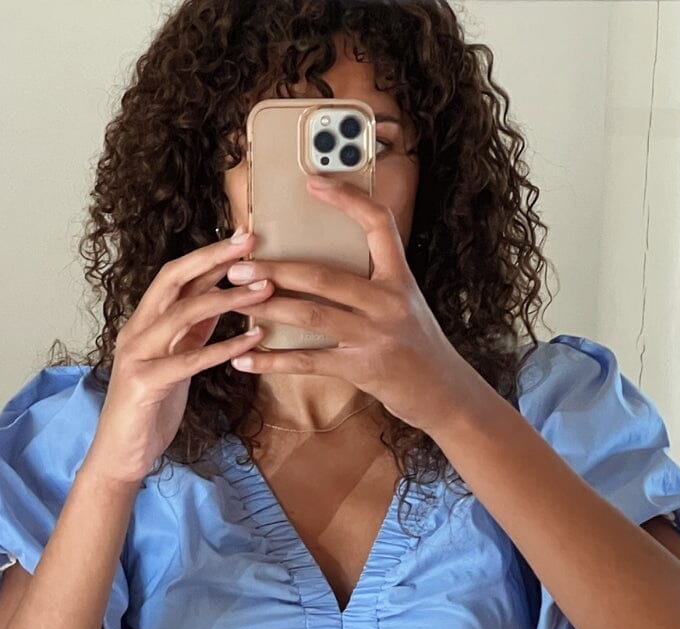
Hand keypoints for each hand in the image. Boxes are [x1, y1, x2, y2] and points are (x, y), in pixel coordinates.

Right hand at [83, 232, 276, 485]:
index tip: (243, 239)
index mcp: (143, 324)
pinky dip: (224, 347)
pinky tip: (254, 339)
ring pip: (183, 313)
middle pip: (173, 278)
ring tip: (265, 291)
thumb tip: (220, 301)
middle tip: (252, 243)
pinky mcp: (145, 384)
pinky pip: (190, 359)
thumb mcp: (175, 364)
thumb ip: (192, 334)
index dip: (208, 255)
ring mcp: (137, 356)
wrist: (120, 456)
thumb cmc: (149, 412)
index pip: (174, 276)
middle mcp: (136, 331)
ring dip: (228, 298)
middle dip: (214, 258)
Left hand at [224, 177, 476, 437]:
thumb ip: (371, 284)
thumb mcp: (403, 304)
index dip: (346, 199)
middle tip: (238, 266)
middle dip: (277, 270)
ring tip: (234, 302)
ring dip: (269, 308)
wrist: (445, 394)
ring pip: (312, 315)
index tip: (313, 182)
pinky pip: (310, 361)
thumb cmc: (416, 346)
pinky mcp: (363, 369)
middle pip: (325, 276)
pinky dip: (274, 361)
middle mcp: (390, 301)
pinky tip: (245, 360)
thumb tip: (316, 268)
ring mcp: (376, 336)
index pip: (377, 223)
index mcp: (400, 277)